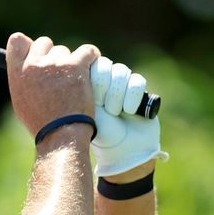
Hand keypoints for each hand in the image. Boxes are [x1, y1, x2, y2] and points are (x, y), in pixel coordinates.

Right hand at [6, 33, 99, 138]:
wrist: (60, 133)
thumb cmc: (42, 122)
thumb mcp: (21, 101)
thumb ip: (23, 78)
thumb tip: (28, 64)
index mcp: (17, 72)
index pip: (17, 40)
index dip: (30, 46)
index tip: (38, 54)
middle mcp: (34, 64)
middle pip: (44, 43)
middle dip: (52, 54)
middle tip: (59, 72)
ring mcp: (55, 64)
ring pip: (65, 51)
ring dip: (70, 62)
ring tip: (73, 82)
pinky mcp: (76, 66)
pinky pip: (87, 51)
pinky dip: (91, 56)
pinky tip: (91, 65)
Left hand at [89, 57, 167, 175]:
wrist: (122, 150)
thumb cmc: (98, 133)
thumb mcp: (83, 111)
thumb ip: (78, 91)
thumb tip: (74, 69)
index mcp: (86, 83)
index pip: (88, 64)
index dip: (92, 78)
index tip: (90, 97)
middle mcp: (104, 81)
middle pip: (105, 64)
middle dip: (104, 85)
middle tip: (102, 105)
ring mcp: (122, 84)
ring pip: (121, 70)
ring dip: (117, 92)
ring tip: (114, 112)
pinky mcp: (139, 90)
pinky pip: (137, 80)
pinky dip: (132, 95)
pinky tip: (129, 111)